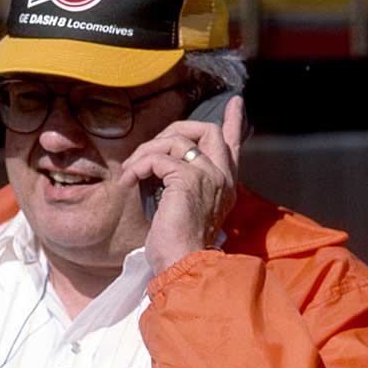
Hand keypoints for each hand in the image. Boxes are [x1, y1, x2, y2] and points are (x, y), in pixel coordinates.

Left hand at [120, 95, 243, 273]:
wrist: (183, 265)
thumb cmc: (178, 246)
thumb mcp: (183, 210)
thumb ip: (182, 186)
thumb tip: (162, 166)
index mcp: (225, 185)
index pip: (233, 146)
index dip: (234, 122)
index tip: (236, 103)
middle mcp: (222, 177)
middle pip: (207, 130)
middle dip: (174, 130)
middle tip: (150, 149)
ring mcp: (208, 176)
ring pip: (176, 140)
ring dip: (146, 151)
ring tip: (132, 171)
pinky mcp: (188, 179)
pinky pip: (159, 158)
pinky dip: (140, 165)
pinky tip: (130, 180)